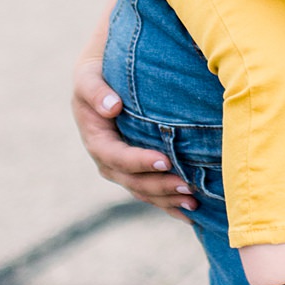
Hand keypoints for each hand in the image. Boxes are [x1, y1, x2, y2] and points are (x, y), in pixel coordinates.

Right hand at [71, 16, 197, 217]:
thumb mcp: (89, 75)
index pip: (117, 157)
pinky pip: (152, 191)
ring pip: (144, 191)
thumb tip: (111, 107)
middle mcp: (107, 159)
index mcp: (95, 139)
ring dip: (167, 199)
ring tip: (195, 204)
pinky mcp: (137, 169)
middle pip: (133, 181)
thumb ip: (96, 90)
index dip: (139, 162)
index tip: (164, 161)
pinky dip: (170, 203)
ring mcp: (122, 168)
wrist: (104, 72)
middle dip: (159, 186)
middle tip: (187, 186)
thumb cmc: (98, 70)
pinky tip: (193, 213)